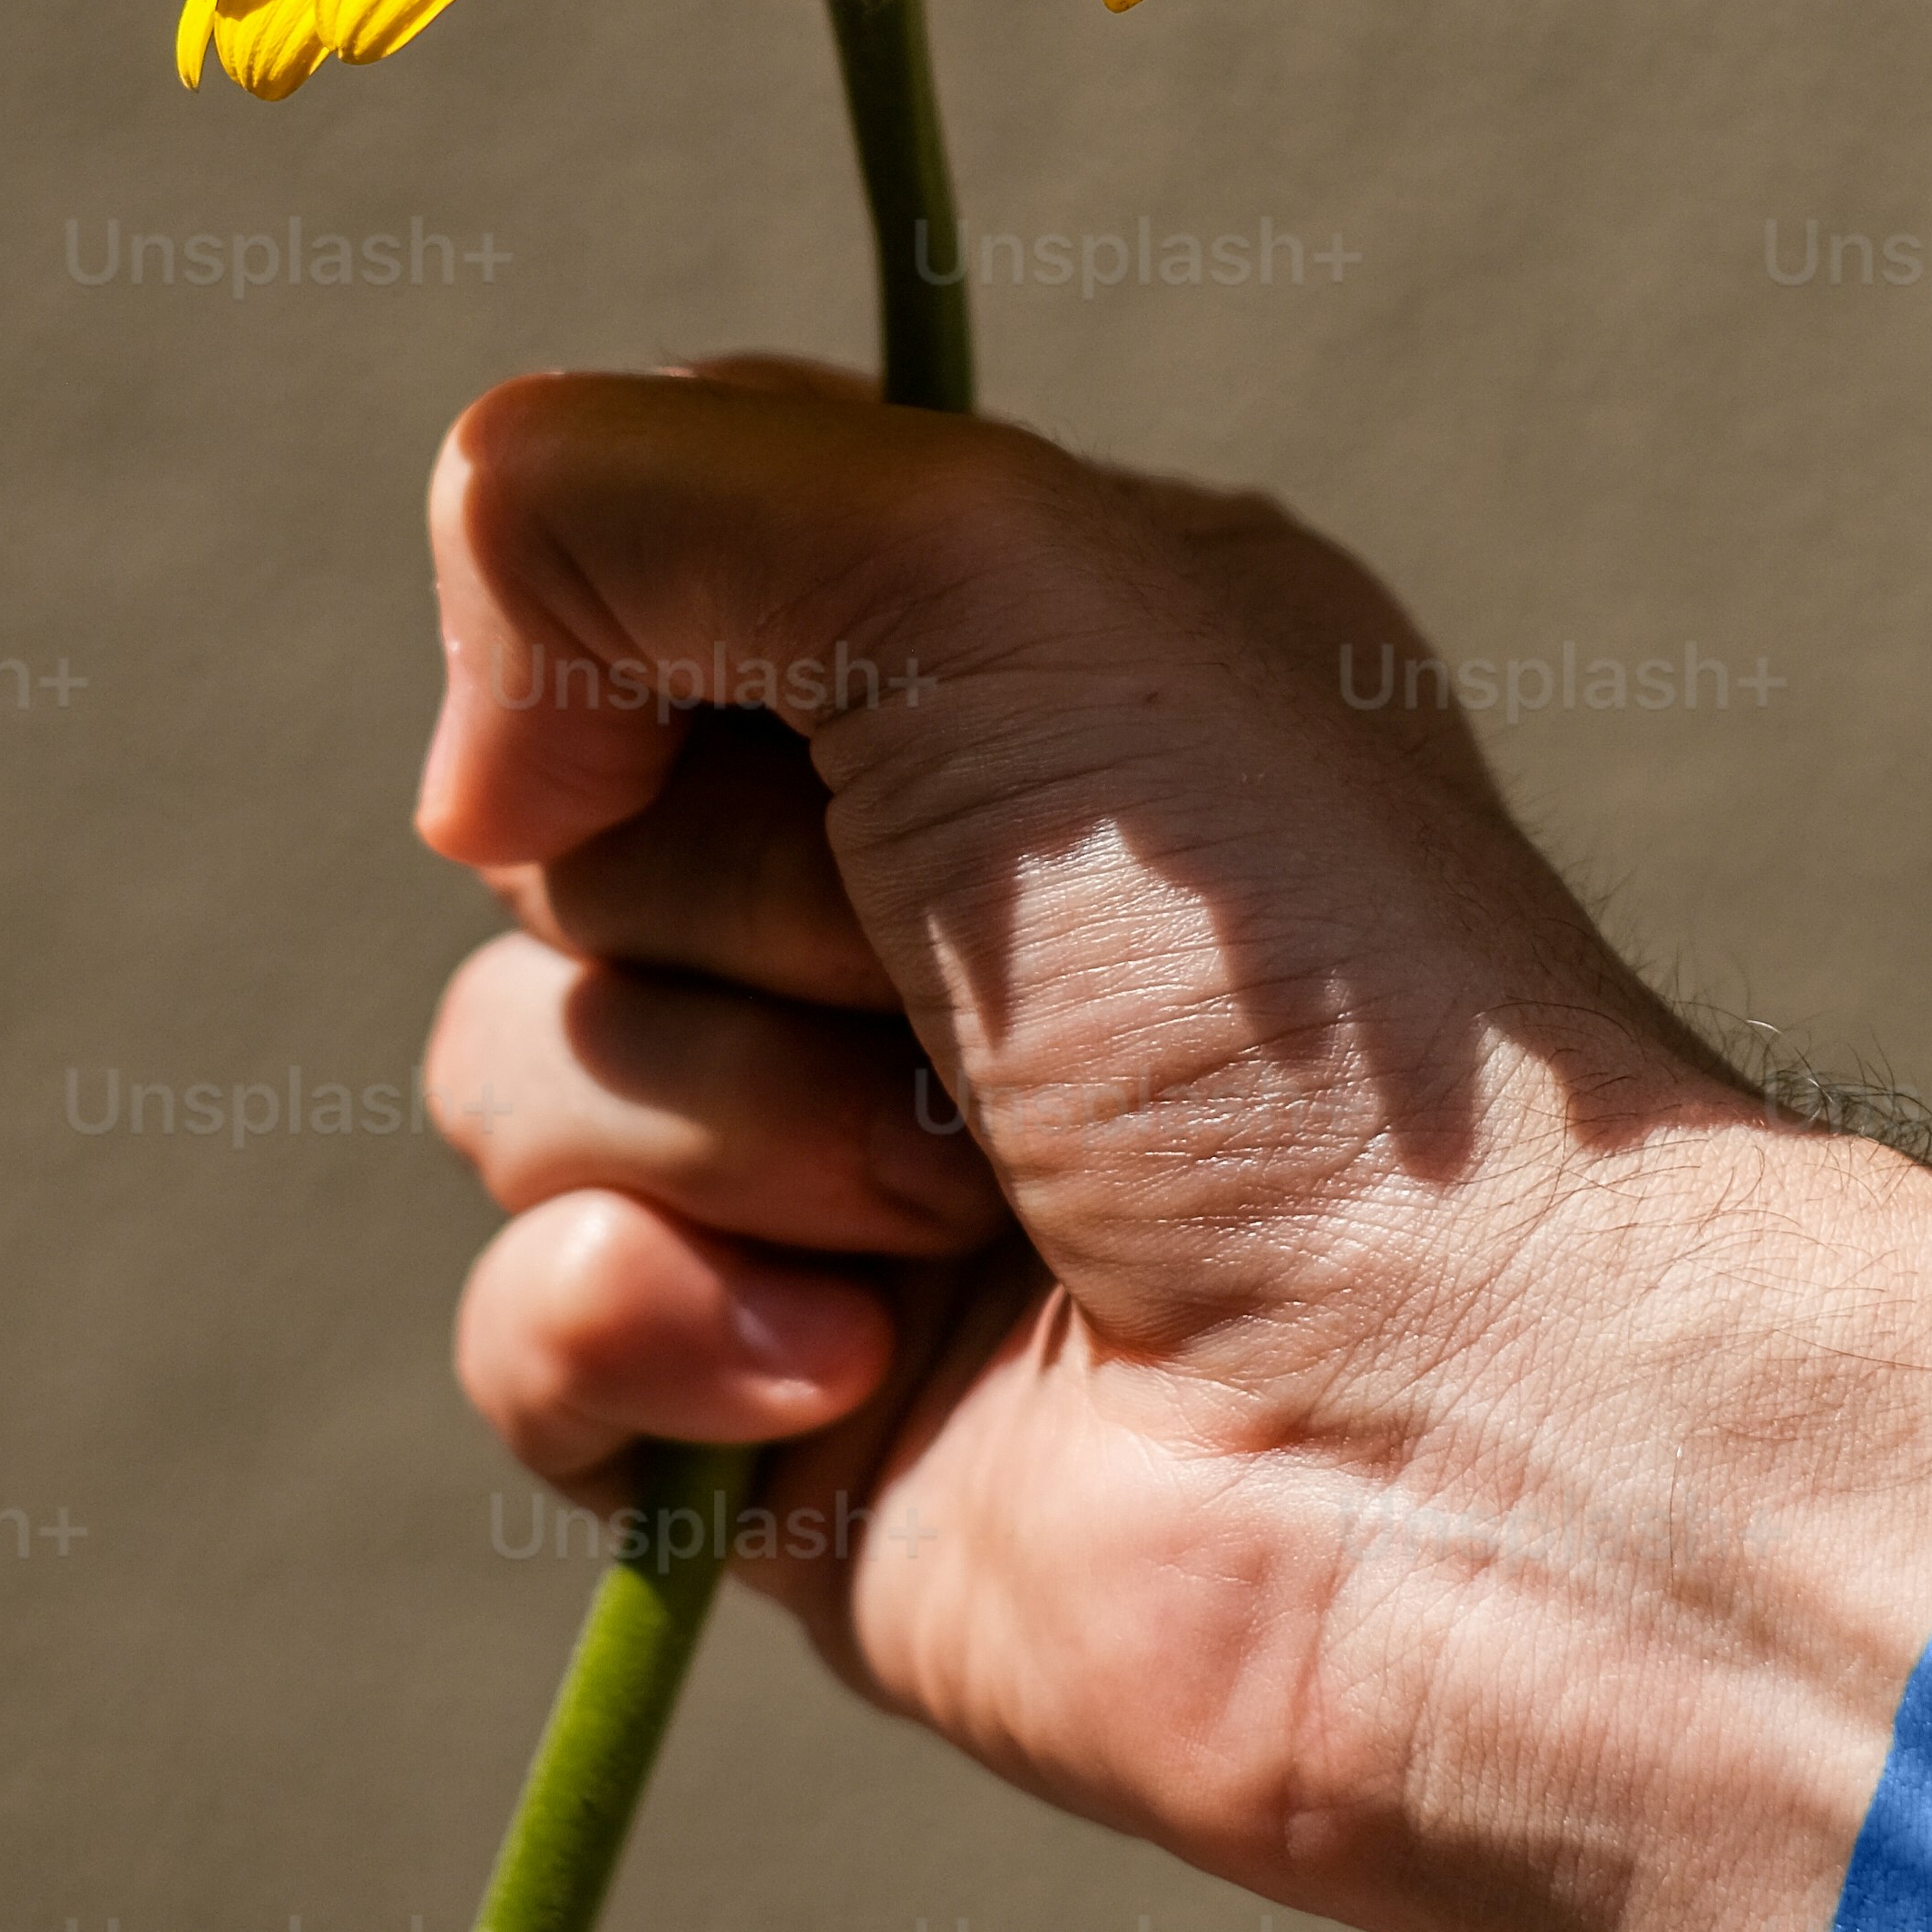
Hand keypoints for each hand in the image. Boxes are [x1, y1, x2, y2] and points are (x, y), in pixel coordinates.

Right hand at [415, 360, 1873, 1931]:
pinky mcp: (765, 1424)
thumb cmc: (1291, 983)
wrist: (1458, 1432)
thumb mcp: (978, 563)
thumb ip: (615, 498)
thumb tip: (472, 793)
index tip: (792, 708)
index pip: (633, 567)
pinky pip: (516, 1333)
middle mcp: (911, 906)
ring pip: (501, 1074)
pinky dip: (653, 1337)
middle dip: (728, 912)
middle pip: (547, 837)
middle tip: (963, 1000)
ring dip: (722, 1132)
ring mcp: (827, 1175)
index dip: (638, 640)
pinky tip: (856, 1378)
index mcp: (999, 672)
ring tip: (967, 1208)